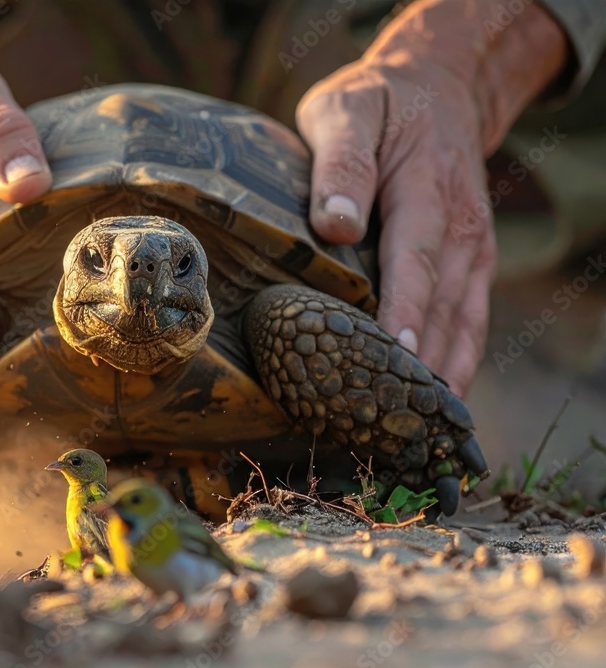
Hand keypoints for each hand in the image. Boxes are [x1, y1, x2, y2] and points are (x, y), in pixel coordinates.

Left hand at [296, 0, 567, 394]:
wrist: (437, 91)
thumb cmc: (378, 105)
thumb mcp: (348, 110)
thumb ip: (340, 161)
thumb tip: (335, 221)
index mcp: (426, 190)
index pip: (414, 260)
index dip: (406, 313)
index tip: (397, 360)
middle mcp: (461, 228)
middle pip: (444, 308)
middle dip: (422, 367)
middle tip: (392, 423)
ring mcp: (472, 252)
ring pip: (463, 327)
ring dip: (443, 380)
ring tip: (414, 434)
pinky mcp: (470, 268)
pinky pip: (469, 325)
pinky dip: (456, 367)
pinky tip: (433, 407)